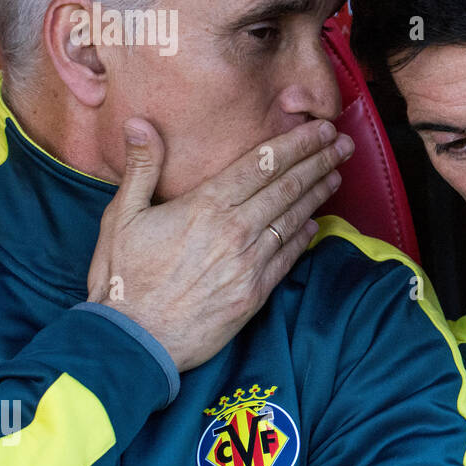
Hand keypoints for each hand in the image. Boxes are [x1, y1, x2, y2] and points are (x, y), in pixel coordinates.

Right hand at [87, 116, 352, 371]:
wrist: (133, 342)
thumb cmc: (122, 278)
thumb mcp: (121, 216)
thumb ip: (140, 168)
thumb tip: (140, 123)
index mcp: (206, 206)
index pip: (264, 164)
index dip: (298, 143)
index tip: (322, 128)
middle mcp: (235, 230)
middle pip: (288, 186)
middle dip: (320, 160)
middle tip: (343, 144)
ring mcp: (249, 263)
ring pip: (293, 219)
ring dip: (318, 194)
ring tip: (336, 174)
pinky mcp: (255, 294)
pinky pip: (288, 258)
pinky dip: (304, 236)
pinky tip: (315, 222)